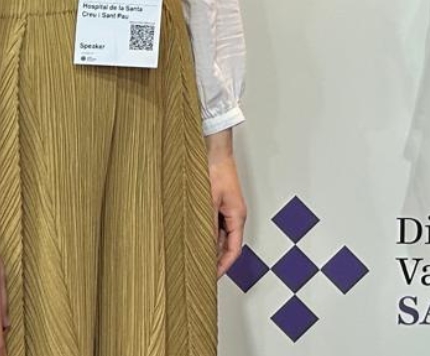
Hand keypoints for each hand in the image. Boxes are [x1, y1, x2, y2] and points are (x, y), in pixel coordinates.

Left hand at [206, 130, 247, 274]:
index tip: (210, 279)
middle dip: (214, 261)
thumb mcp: (208, 202)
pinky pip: (213, 225)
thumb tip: (204, 249)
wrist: (212, 149)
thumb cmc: (214, 170)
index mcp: (237, 216)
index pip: (233, 251)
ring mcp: (226, 209)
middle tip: (199, 274)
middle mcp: (234, 215)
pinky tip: (192, 238)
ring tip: (193, 259)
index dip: (222, 267)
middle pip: (227, 246)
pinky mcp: (218, 203)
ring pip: (219, 236)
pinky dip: (205, 234)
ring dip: (208, 247)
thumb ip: (207, 226)